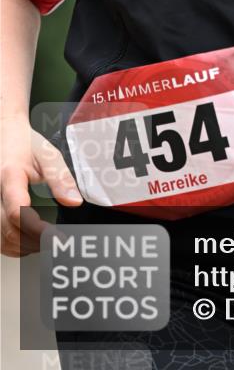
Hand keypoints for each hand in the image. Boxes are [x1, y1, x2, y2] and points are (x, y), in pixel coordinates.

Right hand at [1, 119, 81, 256]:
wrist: (5, 138)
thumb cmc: (24, 145)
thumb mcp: (47, 154)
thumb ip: (60, 178)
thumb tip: (74, 201)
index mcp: (9, 177)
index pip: (17, 212)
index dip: (37, 230)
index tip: (57, 237)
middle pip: (10, 231)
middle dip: (37, 241)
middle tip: (60, 241)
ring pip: (3, 240)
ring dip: (26, 246)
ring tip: (48, 241)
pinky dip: (15, 246)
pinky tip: (31, 241)